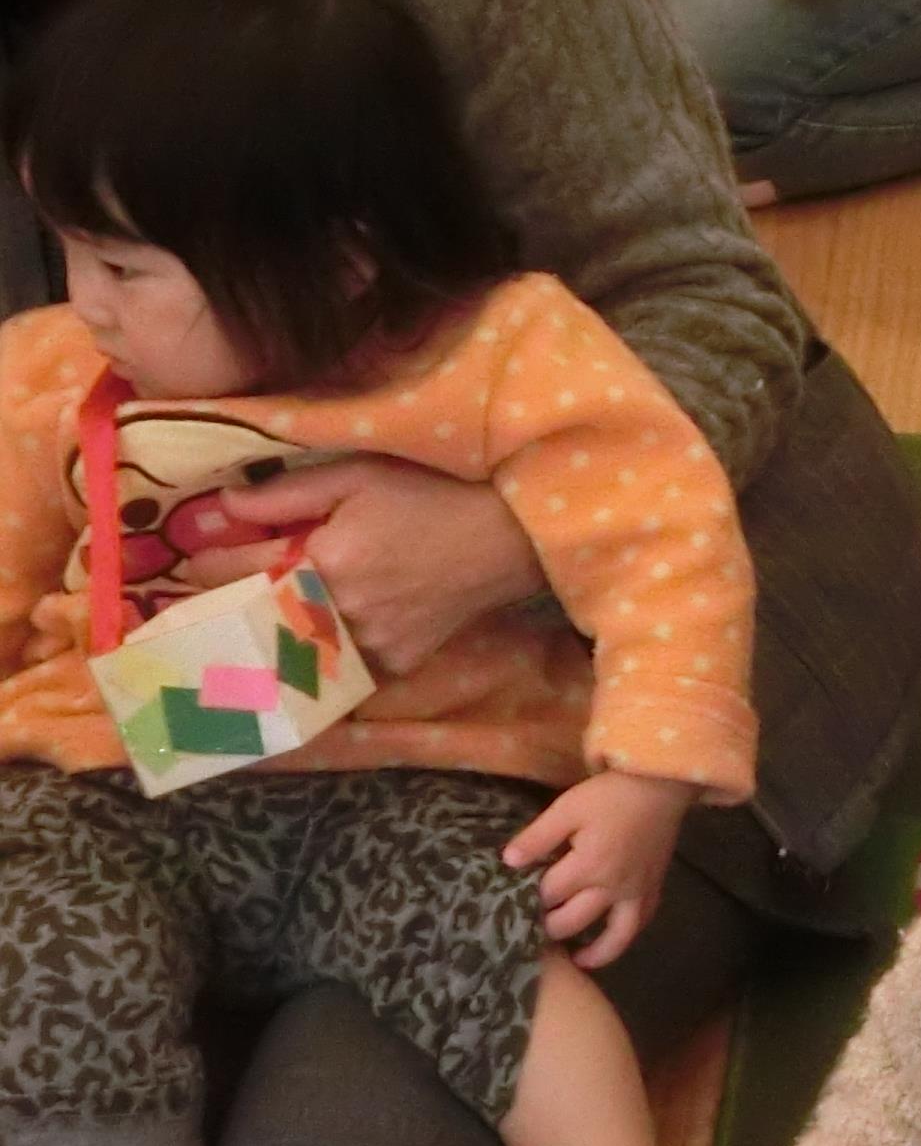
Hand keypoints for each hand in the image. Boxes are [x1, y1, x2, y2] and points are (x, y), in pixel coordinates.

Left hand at [172, 459, 541, 675]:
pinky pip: (343, 670)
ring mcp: (370, 646)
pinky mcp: (396, 664)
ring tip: (248, 636)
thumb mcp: (356, 476)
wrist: (509, 537)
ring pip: (298, 656)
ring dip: (273, 644)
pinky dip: (327, 660)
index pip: (237, 573)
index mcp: (323, 563)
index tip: (187, 564)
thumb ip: (285, 494)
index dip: (206, 566)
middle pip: (258, 624)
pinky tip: (318, 649)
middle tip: (200, 613)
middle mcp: (341, 614)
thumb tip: (222, 506)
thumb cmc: (431, 495)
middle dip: (228, 615)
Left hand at [507, 769, 696, 967]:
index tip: (508, 902)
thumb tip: (508, 863)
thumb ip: (538, 837)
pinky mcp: (653, 890)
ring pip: (615, 938)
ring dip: (593, 953)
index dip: (526, 899)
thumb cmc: (610, 796)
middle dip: (547, 927)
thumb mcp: (567, 808)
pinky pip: (639, 924)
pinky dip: (624, 938)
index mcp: (588, 866)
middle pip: (571, 921)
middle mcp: (612, 888)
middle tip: (529, 930)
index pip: (547, 894)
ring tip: (575, 961)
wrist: (660, 788)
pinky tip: (610, 941)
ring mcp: (636, 893)